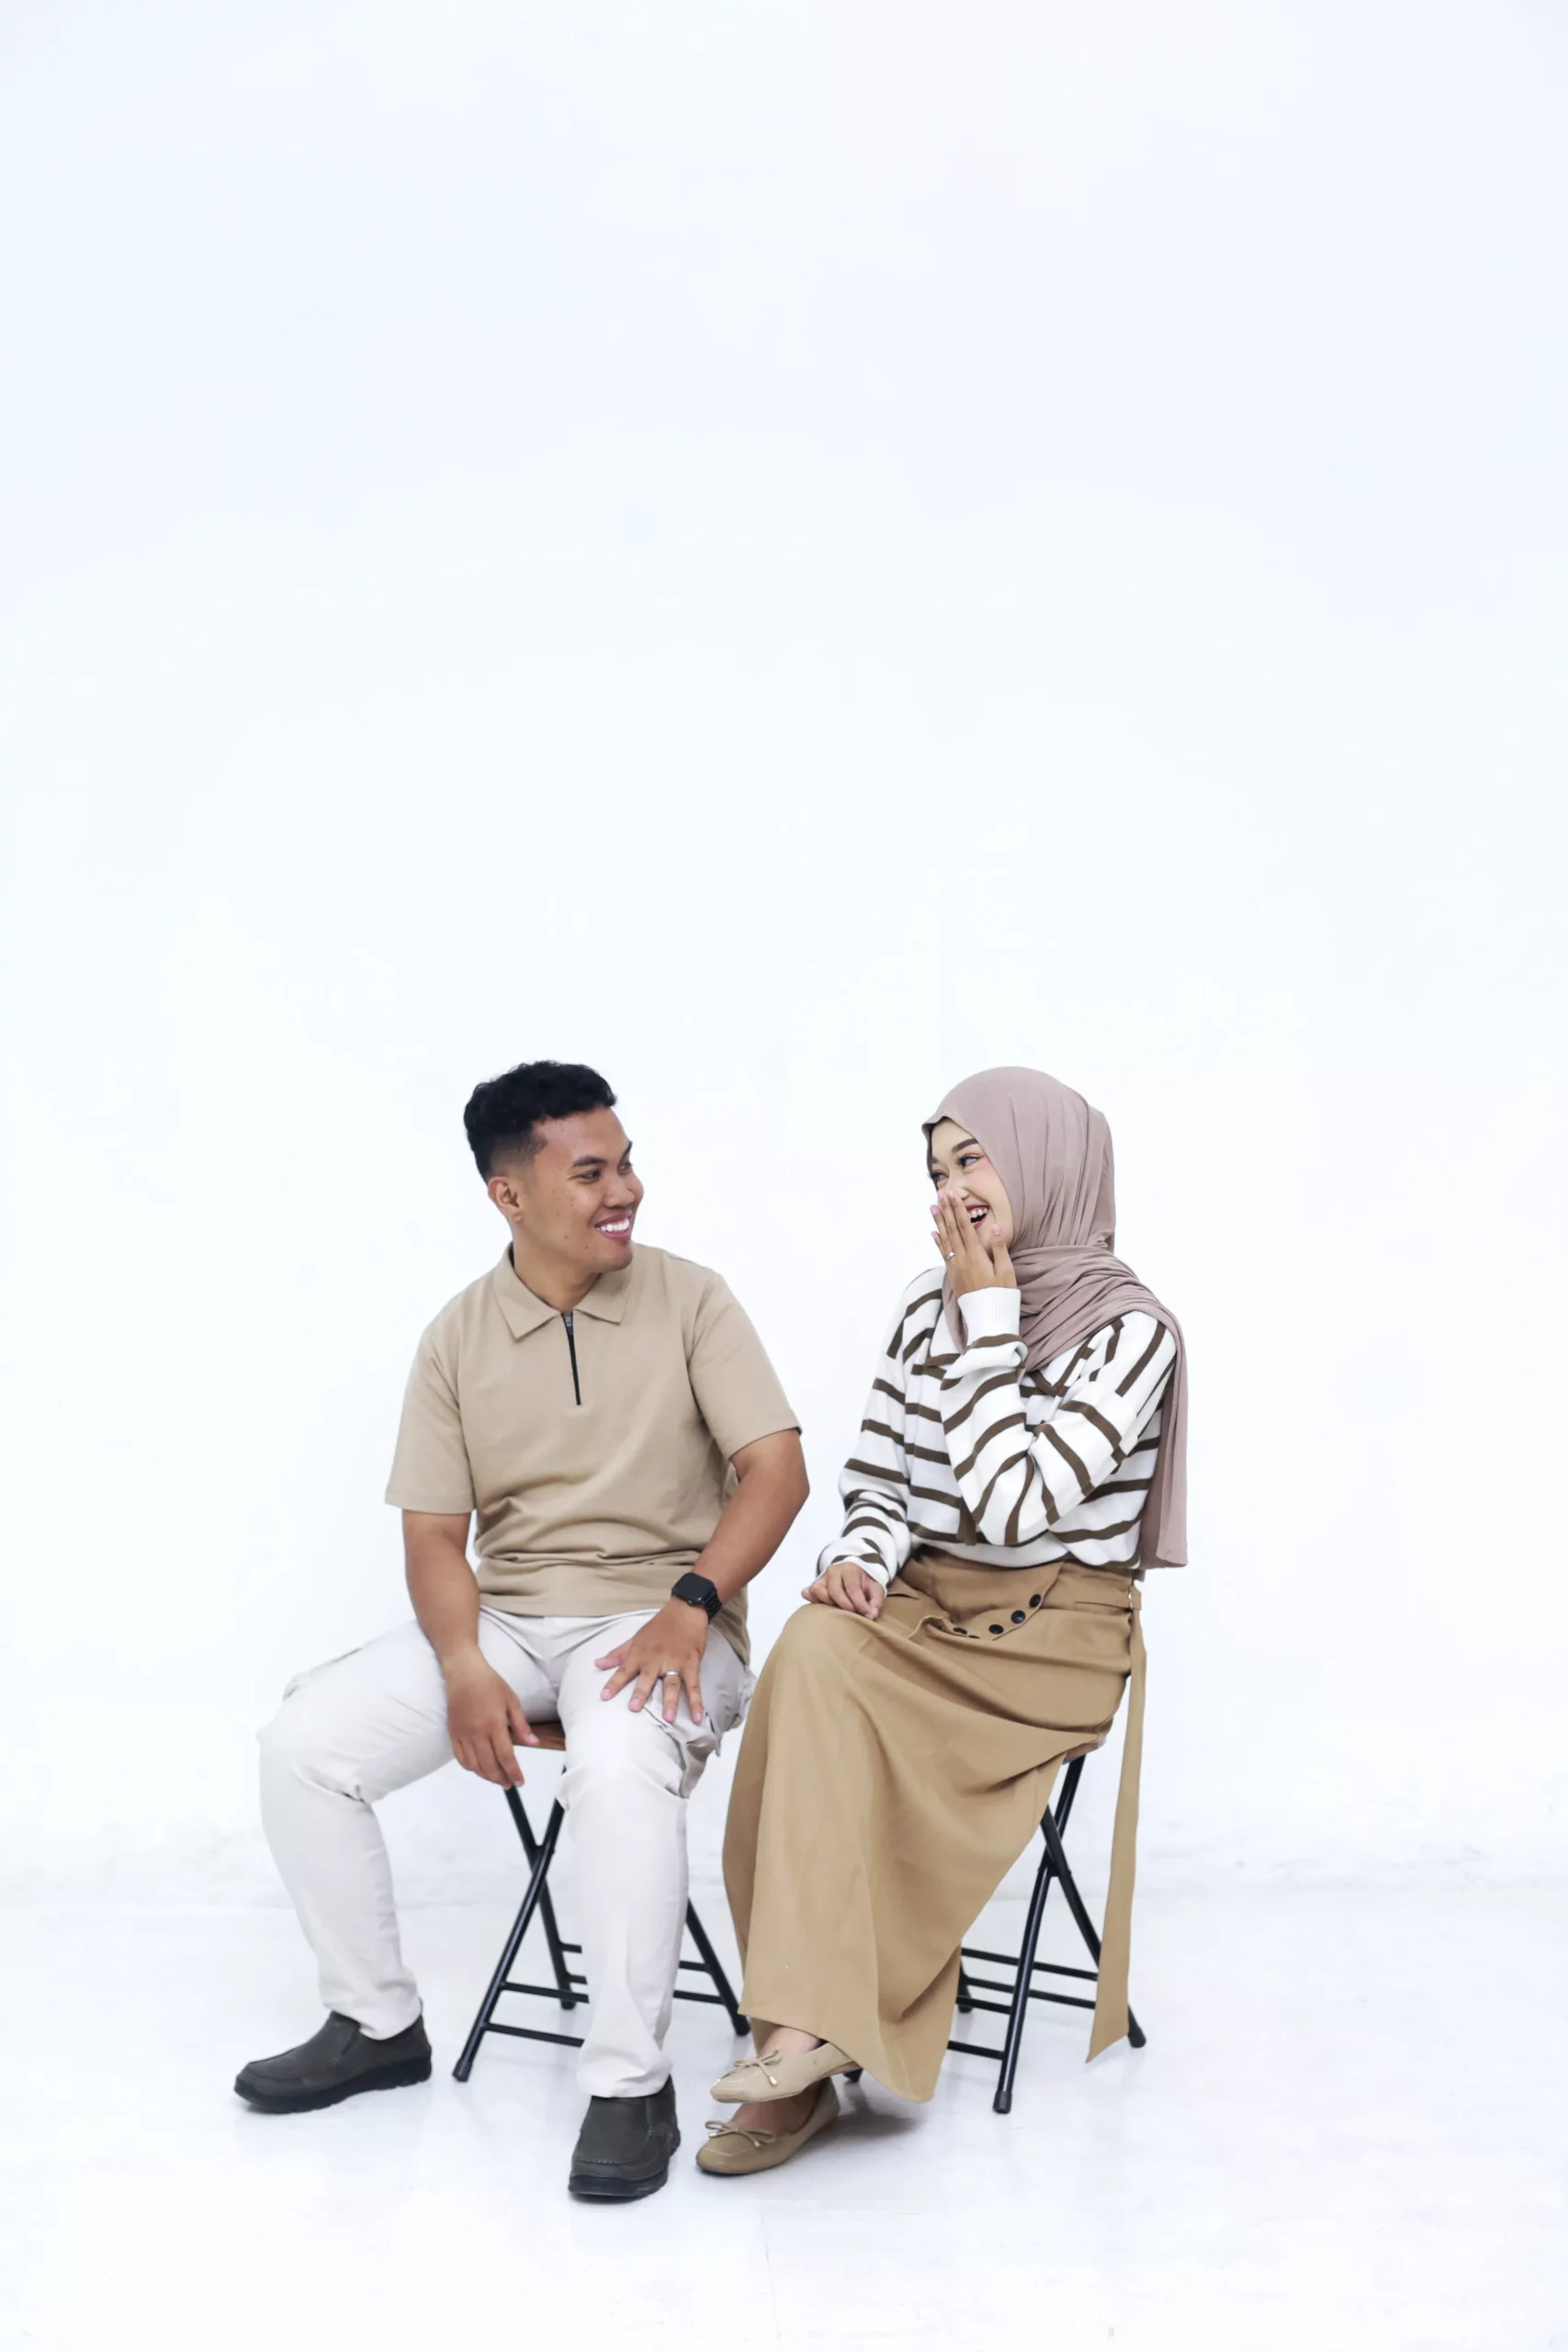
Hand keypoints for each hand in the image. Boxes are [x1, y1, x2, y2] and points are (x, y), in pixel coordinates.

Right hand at [442, 1651, 540, 1786]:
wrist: (463, 1672)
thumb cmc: (489, 1683)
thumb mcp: (512, 1700)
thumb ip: (521, 1725)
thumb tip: (534, 1743)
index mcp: (494, 1723)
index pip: (505, 1756)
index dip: (513, 1772)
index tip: (520, 1781)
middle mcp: (476, 1732)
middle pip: (489, 1765)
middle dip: (501, 1778)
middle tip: (510, 1784)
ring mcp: (462, 1734)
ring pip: (474, 1765)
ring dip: (486, 1776)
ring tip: (497, 1779)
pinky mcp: (453, 1733)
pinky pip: (460, 1758)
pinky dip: (470, 1768)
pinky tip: (479, 1769)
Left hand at [597, 1599, 708, 1723]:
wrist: (685, 1610)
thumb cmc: (659, 1626)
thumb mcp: (636, 1638)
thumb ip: (618, 1653)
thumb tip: (598, 1664)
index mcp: (640, 1653)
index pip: (624, 1670)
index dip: (614, 1683)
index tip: (604, 1696)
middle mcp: (656, 1659)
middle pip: (647, 1678)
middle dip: (640, 1693)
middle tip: (634, 1708)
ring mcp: (675, 1662)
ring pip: (672, 1684)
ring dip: (670, 1701)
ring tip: (668, 1718)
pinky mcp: (692, 1664)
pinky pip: (694, 1685)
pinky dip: (696, 1702)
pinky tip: (697, 1717)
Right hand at [802, 1560, 884, 1618]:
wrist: (853, 1573)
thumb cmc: (864, 1584)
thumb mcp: (876, 1589)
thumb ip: (876, 1601)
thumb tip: (871, 1615)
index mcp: (849, 1569)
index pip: (852, 1588)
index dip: (859, 1604)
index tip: (866, 1614)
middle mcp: (833, 1571)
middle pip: (834, 1590)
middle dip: (845, 1606)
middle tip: (853, 1614)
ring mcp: (822, 1577)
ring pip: (818, 1590)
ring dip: (828, 1603)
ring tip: (839, 1609)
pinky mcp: (815, 1585)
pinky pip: (807, 1592)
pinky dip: (813, 1600)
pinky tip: (823, 1607)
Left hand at [931, 1188, 1016, 1298]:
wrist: (988, 1317)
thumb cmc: (1001, 1294)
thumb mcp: (1006, 1271)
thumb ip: (999, 1248)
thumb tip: (996, 1226)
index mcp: (976, 1255)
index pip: (965, 1227)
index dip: (958, 1209)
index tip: (952, 1195)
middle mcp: (962, 1259)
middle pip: (952, 1230)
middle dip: (946, 1210)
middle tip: (940, 1194)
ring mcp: (956, 1267)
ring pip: (945, 1240)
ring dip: (939, 1222)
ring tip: (933, 1208)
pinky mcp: (953, 1275)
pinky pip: (943, 1254)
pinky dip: (938, 1241)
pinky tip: (934, 1233)